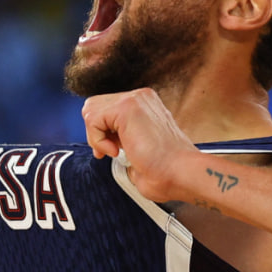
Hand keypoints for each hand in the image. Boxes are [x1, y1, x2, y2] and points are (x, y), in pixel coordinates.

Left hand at [82, 88, 197, 200]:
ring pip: (90, 110)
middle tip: (110, 152)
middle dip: (95, 132)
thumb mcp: (136, 149)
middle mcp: (140, 97)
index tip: (112, 151)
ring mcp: (135, 98)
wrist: (181, 173)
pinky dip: (97, 139)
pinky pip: (92, 119)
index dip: (100, 132)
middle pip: (94, 105)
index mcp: (144, 105)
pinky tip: (116, 151)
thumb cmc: (164, 171)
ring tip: (115, 151)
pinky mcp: (127, 106)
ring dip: (96, 136)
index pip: (104, 109)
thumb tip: (100, 141)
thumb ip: (119, 138)